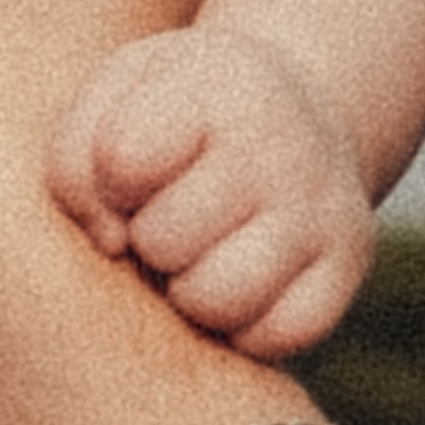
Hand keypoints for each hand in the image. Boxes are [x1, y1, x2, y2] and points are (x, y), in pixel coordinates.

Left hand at [50, 25, 373, 356]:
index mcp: (222, 86)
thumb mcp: (115, 92)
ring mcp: (326, 212)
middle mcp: (287, 148)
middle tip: (168, 210)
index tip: (129, 163)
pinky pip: (272, 337)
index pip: (122, 160)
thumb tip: (112, 243)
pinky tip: (236, 279)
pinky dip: (240, 326)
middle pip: (165, 241)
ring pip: (217, 302)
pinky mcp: (349, 270)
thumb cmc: (175, 109)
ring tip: (197, 249)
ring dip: (187, 288)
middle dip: (148, 235)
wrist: (293, 108)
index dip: (108, 178)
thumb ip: (76, 155)